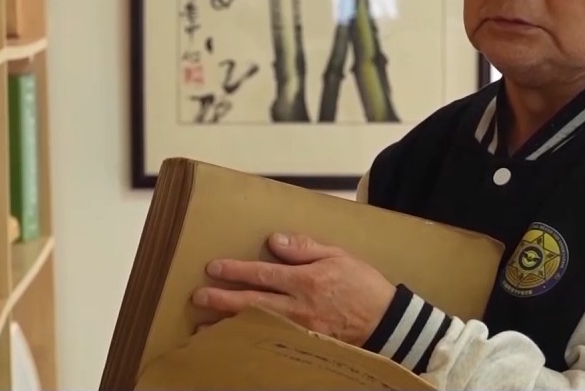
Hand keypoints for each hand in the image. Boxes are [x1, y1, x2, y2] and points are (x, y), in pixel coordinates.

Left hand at [192, 233, 396, 346]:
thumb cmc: (362, 284)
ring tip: (203, 327)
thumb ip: (305, 247)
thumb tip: (275, 240)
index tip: (213, 268)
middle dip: (222, 300)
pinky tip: (234, 341)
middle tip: (198, 297)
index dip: (236, 270)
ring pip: (257, 326)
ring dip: (228, 326)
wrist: (386, 321)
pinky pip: (270, 340)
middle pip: (252, 303)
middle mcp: (298, 307)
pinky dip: (249, 340)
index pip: (263, 274)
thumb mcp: (338, 255)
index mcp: (305, 280)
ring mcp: (299, 329)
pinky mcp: (304, 343)